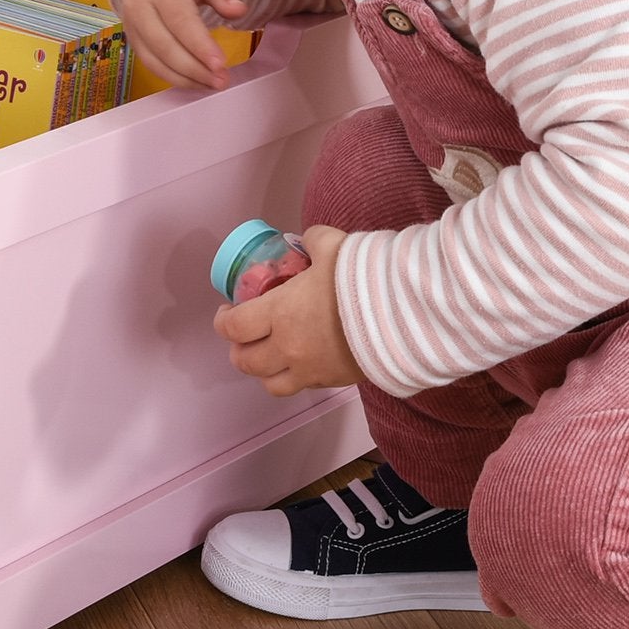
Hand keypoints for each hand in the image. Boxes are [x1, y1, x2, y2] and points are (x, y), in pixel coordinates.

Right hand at [121, 0, 247, 90]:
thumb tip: (238, 11)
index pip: (180, 21)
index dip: (199, 45)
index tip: (221, 64)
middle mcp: (138, 7)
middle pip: (164, 46)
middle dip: (194, 68)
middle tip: (222, 80)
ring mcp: (130, 25)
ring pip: (155, 61)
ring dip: (184, 78)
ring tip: (213, 84)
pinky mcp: (131, 38)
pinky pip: (150, 64)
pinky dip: (173, 77)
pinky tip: (195, 81)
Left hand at [213, 227, 360, 395]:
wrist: (405, 315)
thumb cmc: (361, 278)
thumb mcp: (332, 245)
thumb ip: (313, 241)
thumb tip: (308, 242)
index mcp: (280, 314)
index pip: (233, 328)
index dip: (223, 321)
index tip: (228, 310)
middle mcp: (288, 348)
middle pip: (246, 362)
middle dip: (239, 349)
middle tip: (245, 335)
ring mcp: (311, 370)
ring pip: (271, 384)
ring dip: (264, 371)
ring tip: (269, 356)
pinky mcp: (335, 382)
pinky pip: (304, 387)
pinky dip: (296, 376)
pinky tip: (305, 359)